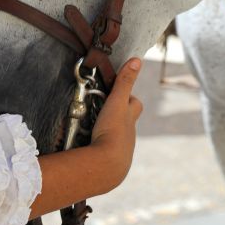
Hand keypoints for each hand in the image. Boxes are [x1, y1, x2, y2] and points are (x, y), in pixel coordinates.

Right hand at [88, 57, 143, 190]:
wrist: (107, 165)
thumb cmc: (113, 131)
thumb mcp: (116, 102)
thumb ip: (124, 82)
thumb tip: (137, 59)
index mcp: (130, 118)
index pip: (135, 104)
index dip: (128, 97)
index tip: (117, 92)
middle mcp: (128, 133)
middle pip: (127, 121)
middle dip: (118, 115)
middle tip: (102, 109)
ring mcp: (121, 148)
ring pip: (116, 136)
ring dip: (107, 131)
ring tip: (90, 127)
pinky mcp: (110, 160)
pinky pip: (105, 150)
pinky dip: (98, 145)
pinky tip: (87, 145)